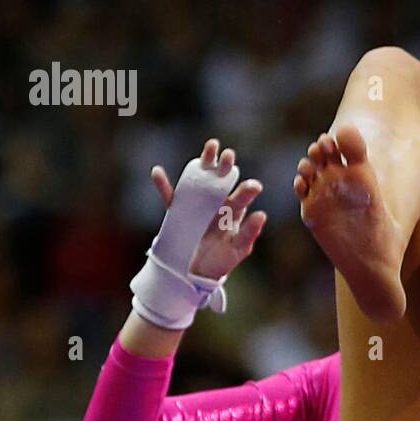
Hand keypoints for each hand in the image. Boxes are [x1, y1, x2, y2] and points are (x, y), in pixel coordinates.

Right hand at [151, 139, 265, 279]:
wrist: (196, 272)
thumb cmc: (222, 259)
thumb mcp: (238, 249)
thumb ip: (248, 232)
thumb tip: (262, 214)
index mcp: (233, 211)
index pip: (242, 196)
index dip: (247, 189)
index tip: (254, 186)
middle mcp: (217, 203)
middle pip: (222, 180)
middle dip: (226, 166)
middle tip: (229, 156)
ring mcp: (197, 205)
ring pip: (199, 180)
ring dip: (204, 163)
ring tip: (211, 147)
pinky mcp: (178, 212)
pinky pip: (170, 197)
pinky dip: (163, 185)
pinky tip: (157, 172)